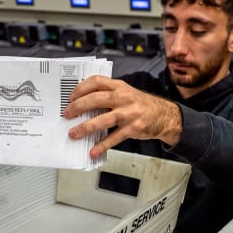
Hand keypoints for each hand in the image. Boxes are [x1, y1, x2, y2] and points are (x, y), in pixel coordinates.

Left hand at [63, 75, 182, 158]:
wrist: (165, 116)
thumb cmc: (141, 105)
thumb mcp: (126, 94)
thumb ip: (108, 95)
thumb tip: (83, 105)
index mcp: (119, 86)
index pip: (96, 81)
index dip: (80, 88)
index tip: (70, 97)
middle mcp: (123, 98)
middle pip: (96, 99)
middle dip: (78, 107)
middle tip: (67, 114)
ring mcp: (129, 113)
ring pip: (103, 119)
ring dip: (85, 127)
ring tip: (74, 133)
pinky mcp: (133, 128)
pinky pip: (114, 138)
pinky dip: (102, 145)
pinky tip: (93, 151)